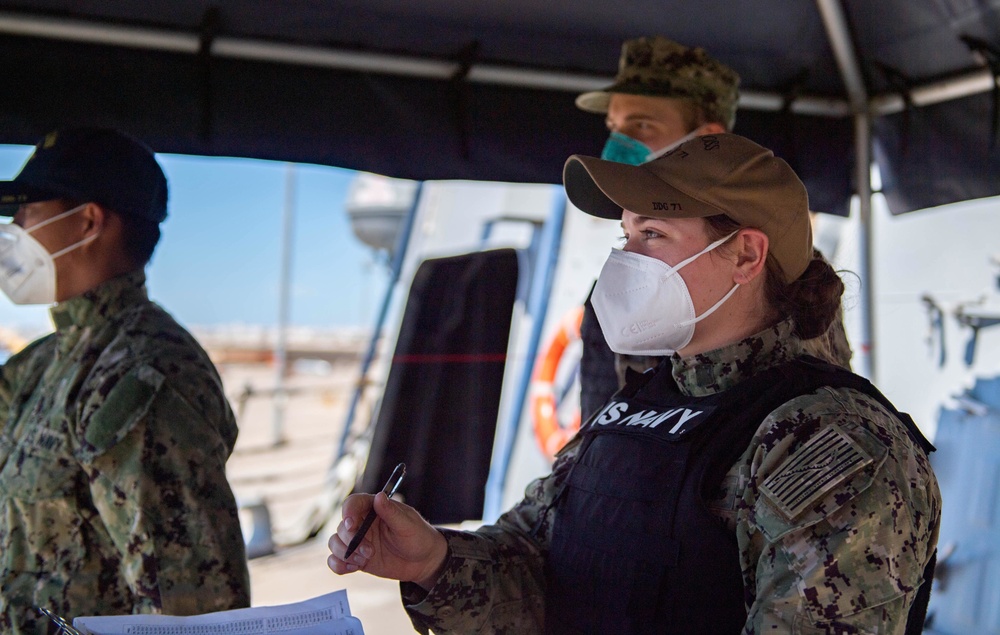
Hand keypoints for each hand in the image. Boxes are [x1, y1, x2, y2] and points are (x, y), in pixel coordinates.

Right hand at [327, 492, 447, 589]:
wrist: (423, 561)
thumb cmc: (418, 536)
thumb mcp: (408, 524)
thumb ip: (391, 512)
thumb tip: (379, 496)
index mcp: (373, 509)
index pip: (352, 504)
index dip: (347, 512)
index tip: (352, 525)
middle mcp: (362, 523)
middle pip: (341, 527)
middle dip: (350, 541)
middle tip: (369, 551)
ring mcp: (358, 542)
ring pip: (335, 543)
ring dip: (344, 554)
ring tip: (364, 561)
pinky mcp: (356, 558)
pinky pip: (336, 561)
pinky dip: (338, 565)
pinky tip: (354, 568)